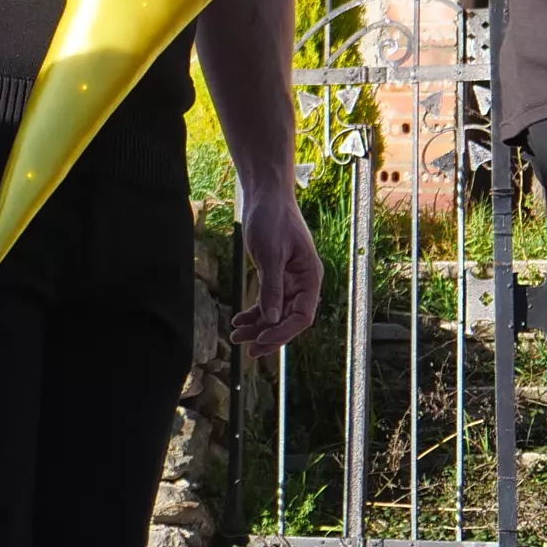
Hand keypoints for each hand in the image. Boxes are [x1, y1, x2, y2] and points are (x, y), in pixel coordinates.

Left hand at [233, 190, 321, 352]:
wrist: (266, 196)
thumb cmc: (272, 219)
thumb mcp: (270, 254)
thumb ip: (272, 287)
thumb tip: (270, 319)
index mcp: (310, 277)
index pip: (302, 316)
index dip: (283, 332)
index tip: (261, 340)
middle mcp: (304, 282)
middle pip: (289, 319)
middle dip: (268, 335)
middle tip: (247, 350)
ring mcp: (291, 280)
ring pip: (276, 312)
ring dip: (258, 326)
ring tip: (236, 337)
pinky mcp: (276, 275)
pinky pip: (268, 301)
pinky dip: (255, 312)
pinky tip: (238, 321)